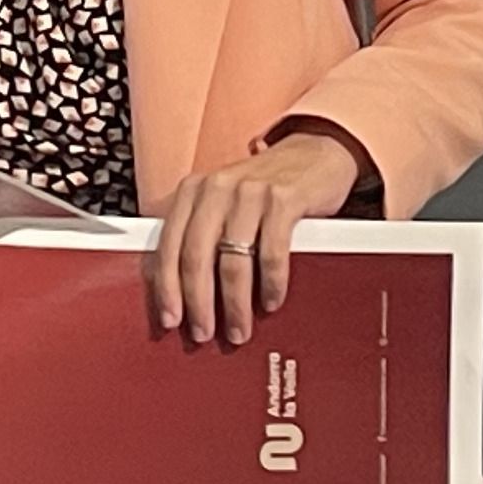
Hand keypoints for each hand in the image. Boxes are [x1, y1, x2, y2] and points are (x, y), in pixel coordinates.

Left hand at [148, 127, 365, 346]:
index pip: (169, 246)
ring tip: (239, 330)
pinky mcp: (283, 199)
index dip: (167, 288)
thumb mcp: (225, 203)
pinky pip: (272, 254)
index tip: (170, 320)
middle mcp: (217, 188)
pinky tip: (271, 302)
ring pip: (233, 261)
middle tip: (204, 333)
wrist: (315, 151)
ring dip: (235, 305)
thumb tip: (187, 296)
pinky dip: (271, 285)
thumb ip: (205, 235)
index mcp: (193, 191)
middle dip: (199, 303)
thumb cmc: (265, 188)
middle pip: (197, 256)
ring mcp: (250, 192)